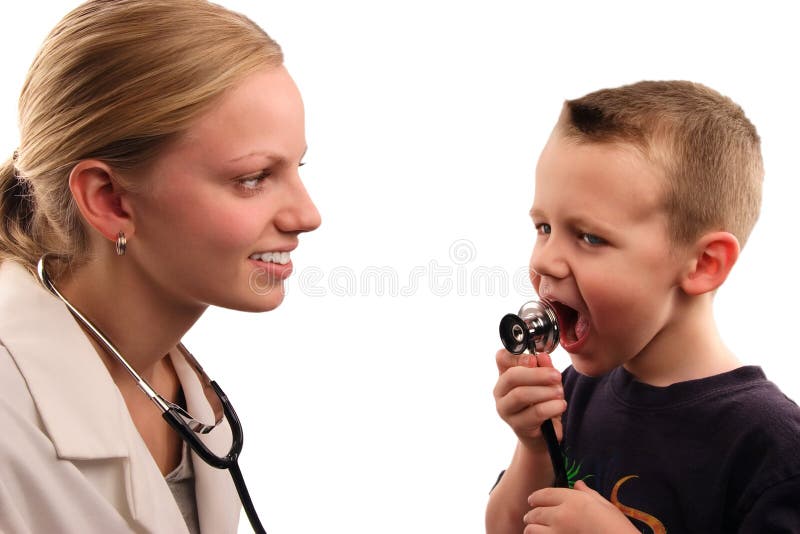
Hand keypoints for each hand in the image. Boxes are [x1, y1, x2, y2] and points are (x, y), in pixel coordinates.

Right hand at [493, 349, 565, 452]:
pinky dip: (551, 407)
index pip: (501, 358)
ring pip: (521, 395)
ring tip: (560, 393)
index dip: (517, 356)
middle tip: (556, 376)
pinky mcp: (517, 425)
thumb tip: (543, 357)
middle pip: (512, 376)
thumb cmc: (543, 403)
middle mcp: (500, 392)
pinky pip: (535, 412)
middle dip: (537, 374)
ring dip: (546, 392)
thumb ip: (544, 368)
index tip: (535, 359)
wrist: (544, 435)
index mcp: (505, 375)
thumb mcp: (547, 382)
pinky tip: (560, 405)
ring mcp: (506, 410)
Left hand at [523, 481, 637, 533]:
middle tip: (529, 517)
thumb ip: (588, 494)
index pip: (545, 495)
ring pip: (531, 529)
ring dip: (531, 528)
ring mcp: (557, 532)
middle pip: (536, 512)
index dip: (535, 497)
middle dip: (531, 515)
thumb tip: (579, 484)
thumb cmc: (616, 527)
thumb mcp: (605, 506)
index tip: (531, 500)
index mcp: (573, 500)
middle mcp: (561, 515)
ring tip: (531, 529)